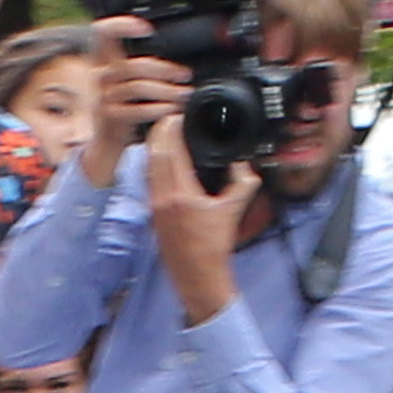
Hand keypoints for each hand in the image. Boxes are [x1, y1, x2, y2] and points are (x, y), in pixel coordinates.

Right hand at [81, 14, 192, 188]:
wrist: (107, 142)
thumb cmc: (124, 106)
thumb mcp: (128, 81)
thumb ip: (143, 67)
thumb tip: (176, 64)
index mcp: (103, 60)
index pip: (102, 33)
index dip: (121, 26)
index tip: (146, 30)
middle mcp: (99, 76)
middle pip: (131, 64)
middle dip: (163, 69)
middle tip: (185, 75)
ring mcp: (103, 97)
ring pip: (138, 87)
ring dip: (166, 91)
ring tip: (184, 95)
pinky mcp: (110, 117)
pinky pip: (136, 110)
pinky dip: (158, 109)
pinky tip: (171, 110)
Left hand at [144, 116, 254, 324]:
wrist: (197, 275)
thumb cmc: (213, 247)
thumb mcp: (233, 211)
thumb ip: (243, 184)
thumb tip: (244, 166)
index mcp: (182, 194)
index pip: (171, 152)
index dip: (172, 130)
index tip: (177, 116)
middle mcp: (163, 198)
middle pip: (154, 155)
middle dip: (159, 133)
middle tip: (167, 117)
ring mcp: (155, 206)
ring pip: (148, 167)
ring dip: (153, 147)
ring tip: (161, 133)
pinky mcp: (153, 214)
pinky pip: (149, 181)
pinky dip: (153, 165)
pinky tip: (158, 160)